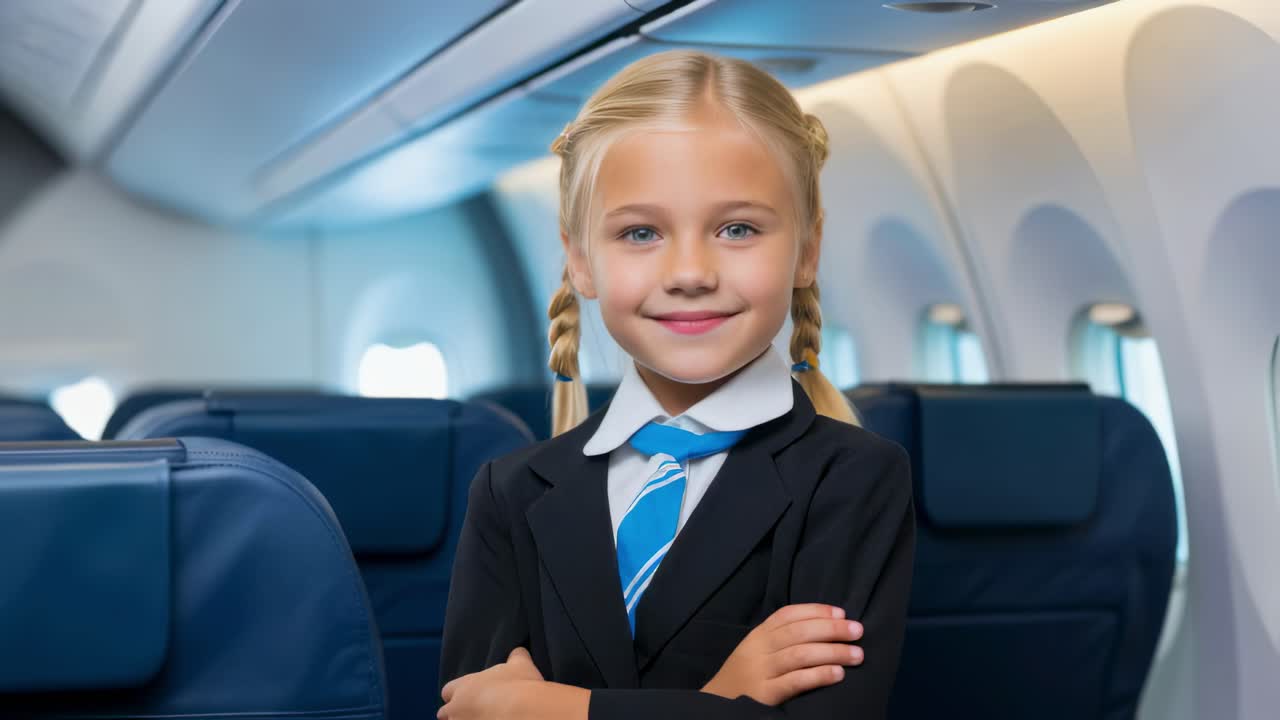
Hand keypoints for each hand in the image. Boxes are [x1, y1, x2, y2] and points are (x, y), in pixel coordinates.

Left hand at [439, 647, 544, 718]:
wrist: (522, 713)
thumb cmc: (519, 685)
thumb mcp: (520, 664)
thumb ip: (516, 656)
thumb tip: (518, 651)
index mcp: (464, 686)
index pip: (448, 691)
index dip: (456, 695)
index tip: (468, 697)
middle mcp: (456, 709)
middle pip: (444, 714)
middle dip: (455, 715)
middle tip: (473, 715)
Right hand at [701, 604, 863, 705]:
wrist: (717, 703)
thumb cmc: (745, 675)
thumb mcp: (755, 649)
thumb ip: (780, 637)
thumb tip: (823, 626)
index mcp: (758, 634)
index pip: (788, 614)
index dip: (816, 611)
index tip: (842, 612)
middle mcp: (759, 649)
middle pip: (798, 632)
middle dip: (831, 629)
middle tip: (858, 631)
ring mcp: (762, 671)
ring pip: (800, 655)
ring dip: (832, 652)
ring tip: (857, 654)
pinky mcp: (765, 694)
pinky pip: (796, 681)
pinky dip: (819, 675)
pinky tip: (838, 674)